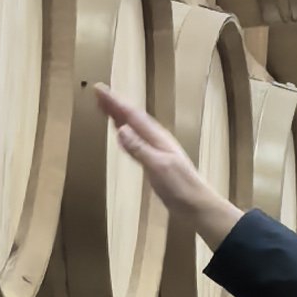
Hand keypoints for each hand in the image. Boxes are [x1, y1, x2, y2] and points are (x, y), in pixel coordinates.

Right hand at [93, 81, 237, 243]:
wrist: (198, 207)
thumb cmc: (181, 188)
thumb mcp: (159, 167)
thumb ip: (140, 149)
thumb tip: (121, 129)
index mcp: (157, 138)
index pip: (132, 115)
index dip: (115, 102)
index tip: (99, 89)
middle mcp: (157, 140)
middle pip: (133, 117)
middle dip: (115, 105)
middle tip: (98, 93)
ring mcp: (157, 151)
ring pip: (134, 127)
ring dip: (120, 116)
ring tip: (106, 107)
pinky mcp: (155, 163)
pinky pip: (137, 141)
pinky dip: (126, 134)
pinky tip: (122, 135)